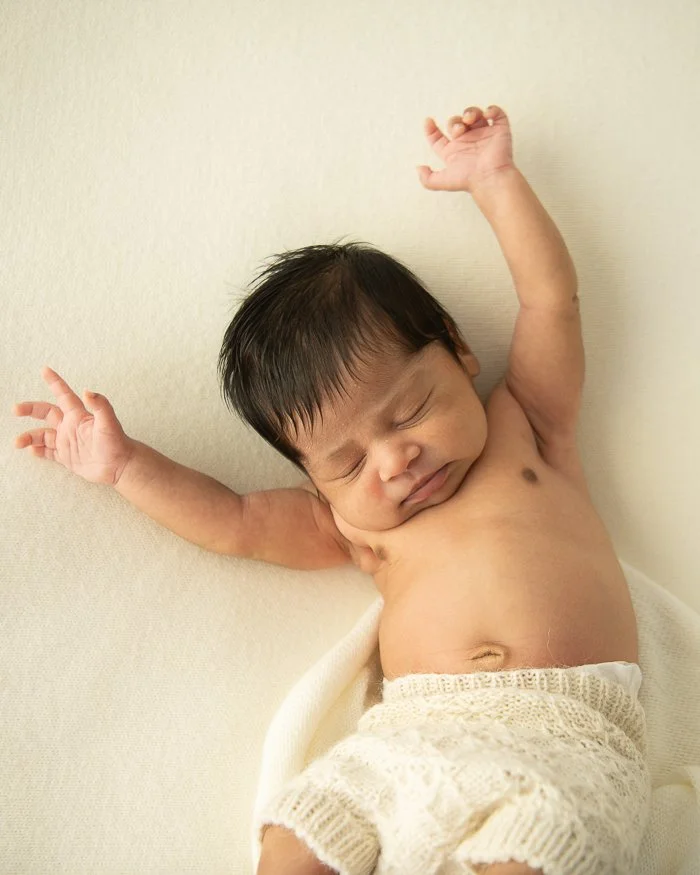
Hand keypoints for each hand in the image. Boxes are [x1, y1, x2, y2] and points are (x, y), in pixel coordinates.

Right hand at [13, 367, 132, 485]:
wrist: (120, 466)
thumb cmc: (117, 443)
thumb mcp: (109, 422)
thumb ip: (100, 406)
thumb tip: (88, 391)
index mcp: (79, 416)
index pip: (64, 395)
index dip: (55, 382)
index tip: (45, 370)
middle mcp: (71, 426)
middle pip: (46, 413)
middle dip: (30, 409)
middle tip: (16, 409)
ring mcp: (68, 442)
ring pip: (43, 436)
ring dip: (29, 437)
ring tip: (18, 442)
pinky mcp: (68, 457)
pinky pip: (49, 453)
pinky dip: (38, 451)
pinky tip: (31, 451)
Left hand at [416, 104, 513, 192]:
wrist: (489, 177)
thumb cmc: (468, 180)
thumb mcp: (441, 181)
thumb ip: (427, 178)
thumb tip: (418, 168)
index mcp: (453, 152)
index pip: (439, 138)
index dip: (431, 129)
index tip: (428, 121)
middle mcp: (467, 142)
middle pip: (456, 123)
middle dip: (454, 122)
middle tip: (458, 130)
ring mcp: (483, 135)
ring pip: (474, 115)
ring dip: (470, 112)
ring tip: (469, 120)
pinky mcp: (499, 131)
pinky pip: (496, 114)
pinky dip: (491, 110)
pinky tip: (486, 115)